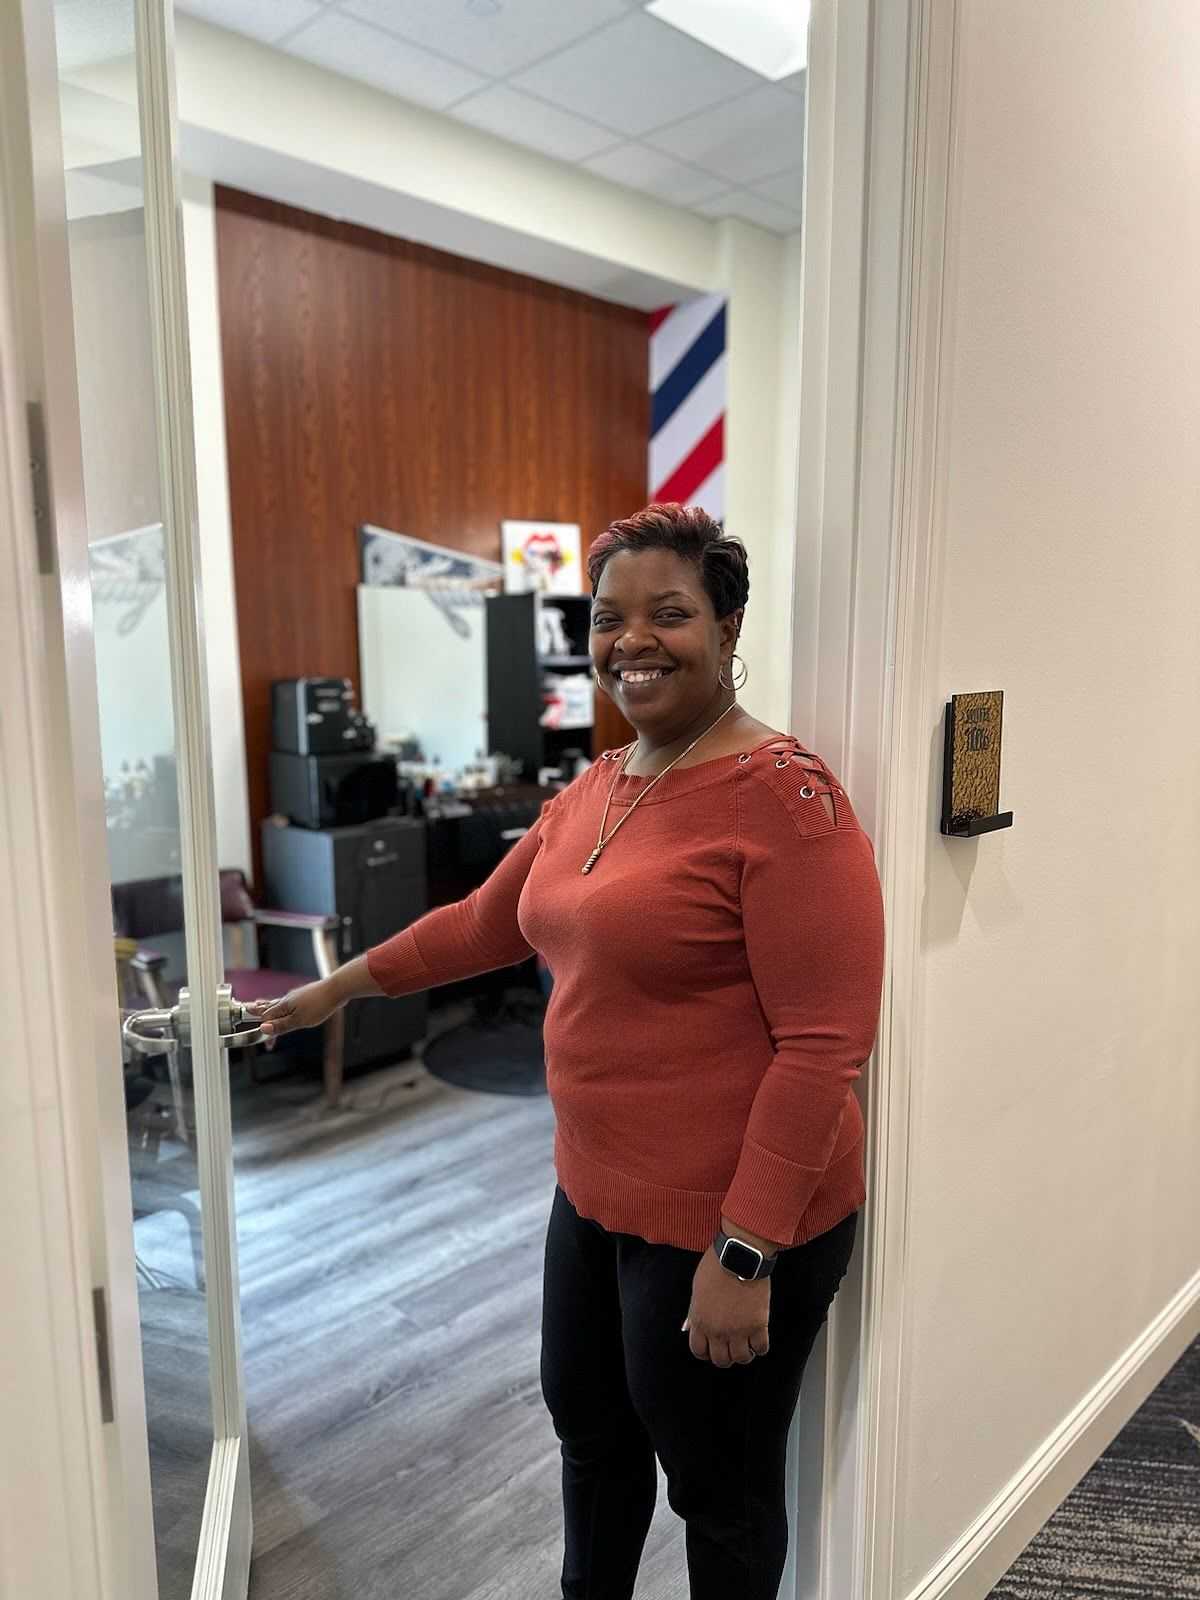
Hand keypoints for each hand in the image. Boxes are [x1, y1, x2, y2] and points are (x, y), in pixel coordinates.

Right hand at [250, 979, 341, 1044]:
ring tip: (259, 1005)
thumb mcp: (300, 1021)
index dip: (265, 1032)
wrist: (336, 989)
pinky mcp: (305, 995)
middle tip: (247, 1011)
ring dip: (268, 1007)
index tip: (268, 1045)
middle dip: (258, 1011)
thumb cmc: (320, 1005)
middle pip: (268, 1007)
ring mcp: (296, 996)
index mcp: (283, 1006)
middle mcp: (287, 999)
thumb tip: (263, 1029)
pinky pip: (288, 1001)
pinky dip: (282, 1005)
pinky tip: (286, 1004)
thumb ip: (281, 1025)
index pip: (266, 1019)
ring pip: (278, 1003)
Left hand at [682, 1248, 770, 1366]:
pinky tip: (759, 1338)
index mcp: (700, 1322)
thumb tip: (690, 1327)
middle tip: (731, 1346)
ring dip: (744, 1354)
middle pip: (721, 1360)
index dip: (706, 1352)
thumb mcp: (697, 1290)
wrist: (739, 1256)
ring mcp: (738, 1330)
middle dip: (725, 1356)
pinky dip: (760, 1347)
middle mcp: (718, 1331)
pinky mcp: (758, 1325)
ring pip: (741, 1358)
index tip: (712, 1348)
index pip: (699, 1351)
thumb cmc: (716, 1267)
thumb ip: (694, 1312)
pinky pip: (761, 1348)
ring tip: (747, 1344)